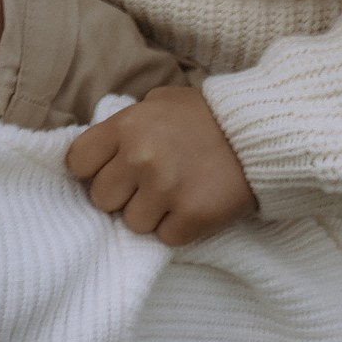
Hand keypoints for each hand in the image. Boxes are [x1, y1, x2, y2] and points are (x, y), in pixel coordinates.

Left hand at [64, 87, 256, 245]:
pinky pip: (166, 238)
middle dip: (123, 195)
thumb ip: (126, 123)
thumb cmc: (207, 115)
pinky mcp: (193, 216)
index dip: (93, 170)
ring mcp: (166, 189)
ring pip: (133, 223)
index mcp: (126, 126)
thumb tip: (100, 149)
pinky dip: (179, 227)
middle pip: (102, 199)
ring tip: (177, 193)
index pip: (78, 162)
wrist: (263, 130)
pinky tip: (195, 205)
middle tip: (149, 184)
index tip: (112, 170)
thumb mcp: (160, 102)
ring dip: (152, 214)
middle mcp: (140, 157)